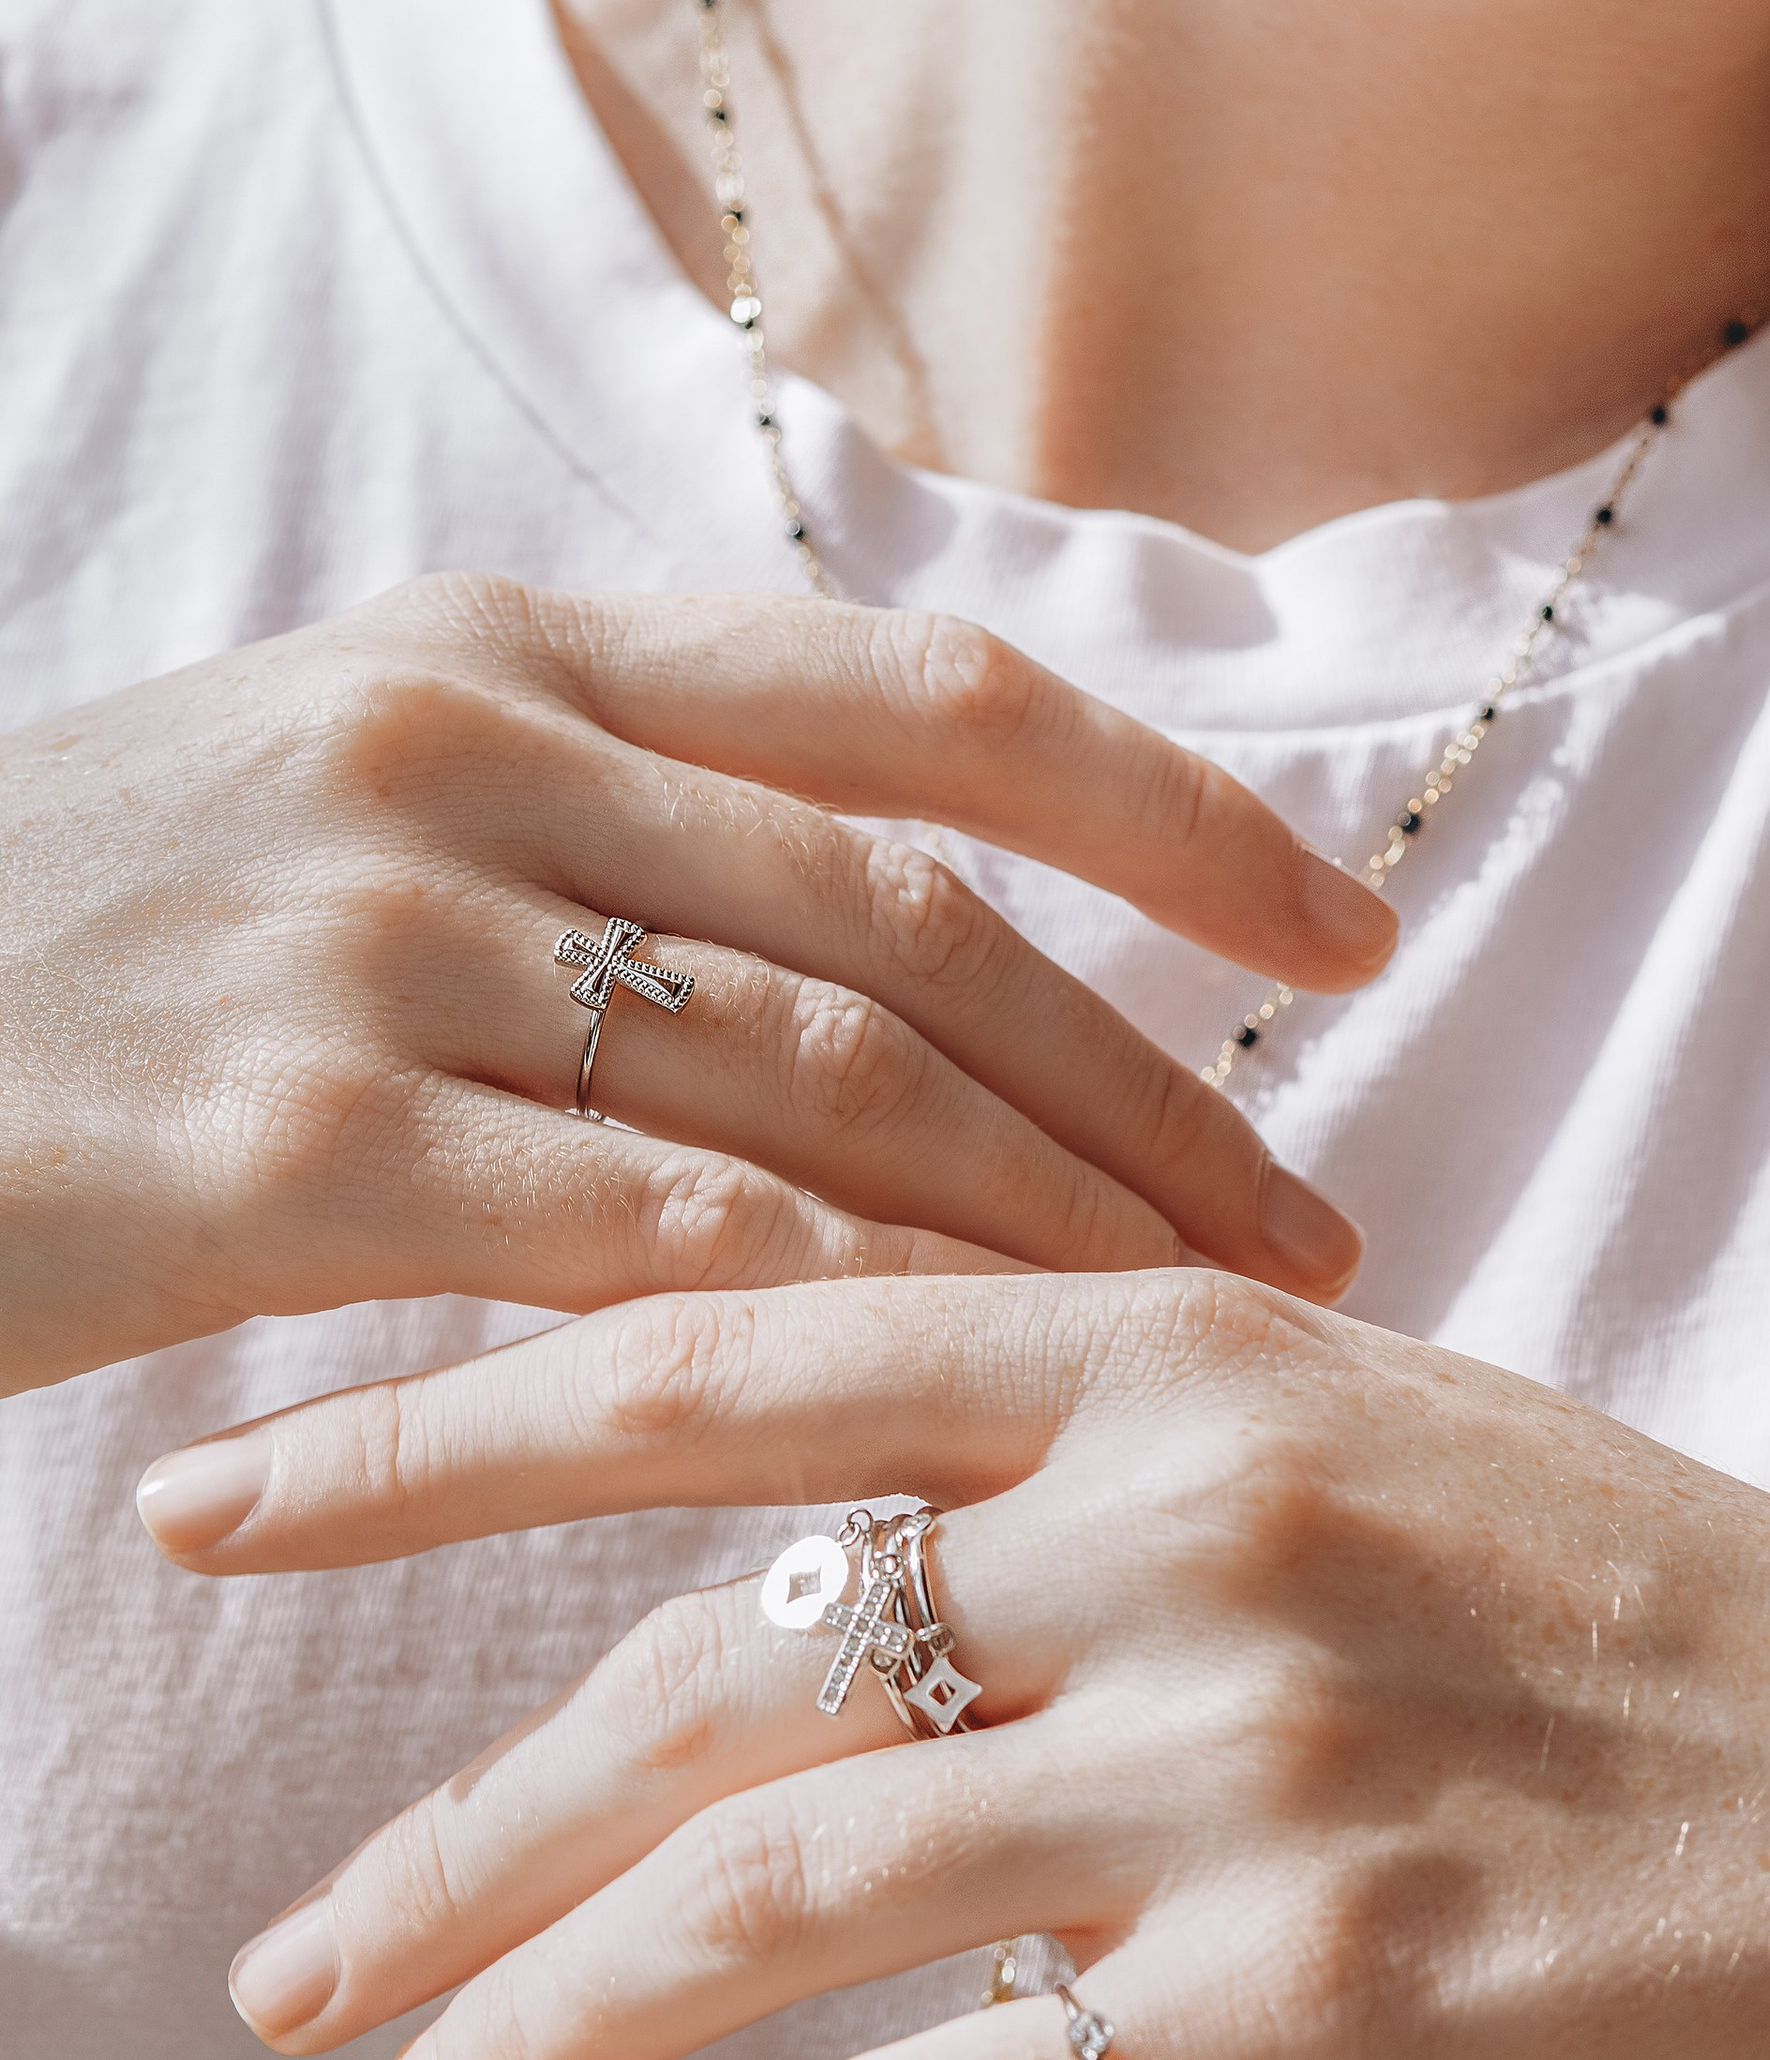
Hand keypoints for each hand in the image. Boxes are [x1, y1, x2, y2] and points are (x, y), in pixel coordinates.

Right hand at [0, 581, 1389, 1393]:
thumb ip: (615, 809)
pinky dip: (828, 1332)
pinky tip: (956, 1420)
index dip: (1171, 813)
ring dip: (1043, 1234)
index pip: (932, 699)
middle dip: (1157, 1092)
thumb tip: (897, 925)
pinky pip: (632, 1250)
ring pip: (812, 1089)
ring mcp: (373, 935)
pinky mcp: (274, 1146)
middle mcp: (471, 742)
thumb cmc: (92, 927)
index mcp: (522, 639)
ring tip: (1200, 1349)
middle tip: (1322, 1236)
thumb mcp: (357, 772)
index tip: (1354, 932)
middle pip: (918, 922)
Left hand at [148, 1276, 1769, 2059]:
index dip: (443, 1422)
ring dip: (547, 2011)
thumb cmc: (1675, 1631)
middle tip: (288, 1938)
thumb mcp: (1391, 1442)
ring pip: (780, 1881)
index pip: (732, 1342)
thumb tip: (821, 1504)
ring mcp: (1251, 1755)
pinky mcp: (1319, 1998)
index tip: (229, 1495)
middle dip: (456, 1799)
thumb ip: (1119, 1433)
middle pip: (713, 1641)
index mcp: (1195, 1336)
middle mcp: (1194, 1512)